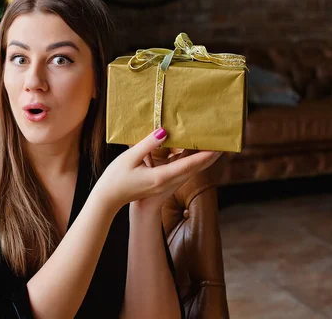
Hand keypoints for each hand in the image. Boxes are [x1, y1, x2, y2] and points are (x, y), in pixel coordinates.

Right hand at [95, 129, 221, 212]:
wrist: (109, 200)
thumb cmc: (116, 179)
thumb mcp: (130, 158)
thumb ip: (148, 144)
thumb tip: (165, 131)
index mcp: (161, 176)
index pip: (189, 165)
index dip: (206, 156)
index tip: (220, 148)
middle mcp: (167, 182)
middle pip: (194, 168)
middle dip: (209, 157)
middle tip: (222, 145)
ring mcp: (165, 184)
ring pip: (188, 171)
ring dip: (200, 160)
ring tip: (210, 146)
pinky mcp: (161, 184)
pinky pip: (179, 172)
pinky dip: (187, 162)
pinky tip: (187, 152)